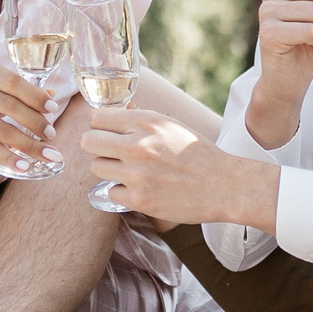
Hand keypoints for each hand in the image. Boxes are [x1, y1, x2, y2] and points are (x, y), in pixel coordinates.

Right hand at [0, 61, 62, 173]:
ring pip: (2, 131)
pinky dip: (9, 158)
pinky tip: (25, 165)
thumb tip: (51, 97)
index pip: (13, 83)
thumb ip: (19, 88)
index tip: (52, 108)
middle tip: (52, 134)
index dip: (35, 96)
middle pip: (10, 106)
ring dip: (29, 145)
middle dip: (35, 122)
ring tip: (49, 154)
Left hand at [81, 108, 278, 229]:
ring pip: (97, 168)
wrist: (224, 186)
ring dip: (109, 170)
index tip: (107, 133)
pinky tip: (139, 189)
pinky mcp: (140, 200)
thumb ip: (141, 118)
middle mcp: (139, 145)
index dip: (100, 126)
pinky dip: (122, 192)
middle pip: (88, 142)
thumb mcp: (171, 125)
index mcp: (148, 122)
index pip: (97, 118)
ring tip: (129, 171)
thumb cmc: (198, 154)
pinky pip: (111, 192)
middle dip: (97, 147)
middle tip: (110, 153)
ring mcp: (137, 174)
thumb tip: (116, 110)